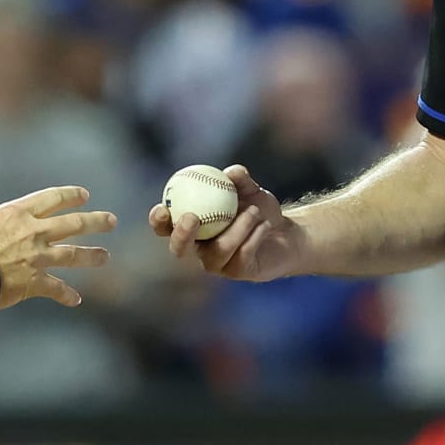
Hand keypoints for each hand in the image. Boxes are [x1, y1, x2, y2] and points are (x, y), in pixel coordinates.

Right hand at [0, 185, 115, 308]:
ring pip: (73, 254)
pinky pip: (56, 288)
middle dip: (95, 221)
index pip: (52, 198)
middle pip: (73, 223)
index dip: (70, 195)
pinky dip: (67, 295)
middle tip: (111, 220)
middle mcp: (33, 232)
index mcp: (18, 213)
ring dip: (92, 256)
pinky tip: (76, 300)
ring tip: (105, 256)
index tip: (84, 195)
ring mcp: (37, 257)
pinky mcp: (34, 281)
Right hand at [147, 164, 303, 281]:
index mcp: (192, 228)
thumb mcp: (250, 190)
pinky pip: (241, 254)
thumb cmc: (259, 208)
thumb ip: (240, 180)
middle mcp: (199, 249)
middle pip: (179, 249)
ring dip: (236, 228)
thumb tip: (232, 172)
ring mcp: (218, 264)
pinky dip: (254, 236)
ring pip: (218, 250)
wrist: (286, 233)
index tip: (162, 207)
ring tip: (254, 211)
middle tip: (192, 217)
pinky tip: (265, 225)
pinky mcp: (238, 272)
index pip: (166, 227)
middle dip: (181, 235)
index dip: (158, 221)